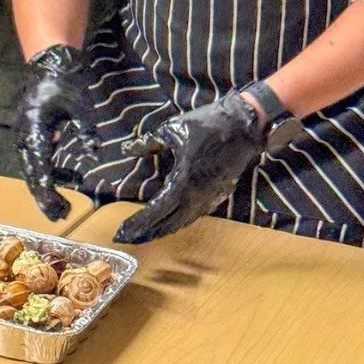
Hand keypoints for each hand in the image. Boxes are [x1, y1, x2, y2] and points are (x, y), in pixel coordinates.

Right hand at [13, 44, 97, 221]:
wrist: (48, 64)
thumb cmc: (63, 82)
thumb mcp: (78, 105)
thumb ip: (85, 130)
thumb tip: (93, 150)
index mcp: (34, 128)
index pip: (39, 167)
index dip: (48, 190)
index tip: (58, 208)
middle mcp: (24, 134)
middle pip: (30, 173)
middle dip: (44, 197)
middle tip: (60, 216)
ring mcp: (24, 134)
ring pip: (30, 168)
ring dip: (45, 187)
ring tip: (62, 206)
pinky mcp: (29, 133)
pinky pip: (35, 159)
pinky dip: (47, 173)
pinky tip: (66, 181)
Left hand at [114, 93, 267, 244]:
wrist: (242, 126)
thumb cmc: (205, 124)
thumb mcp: (171, 130)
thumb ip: (149, 143)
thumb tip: (127, 150)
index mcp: (184, 180)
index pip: (157, 209)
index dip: (139, 222)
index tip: (121, 231)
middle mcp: (197, 195)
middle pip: (169, 222)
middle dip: (146, 231)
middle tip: (125, 239)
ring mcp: (210, 198)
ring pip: (183, 222)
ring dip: (162, 230)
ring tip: (142, 235)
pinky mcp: (217, 196)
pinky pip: (194, 215)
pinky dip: (178, 223)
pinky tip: (167, 224)